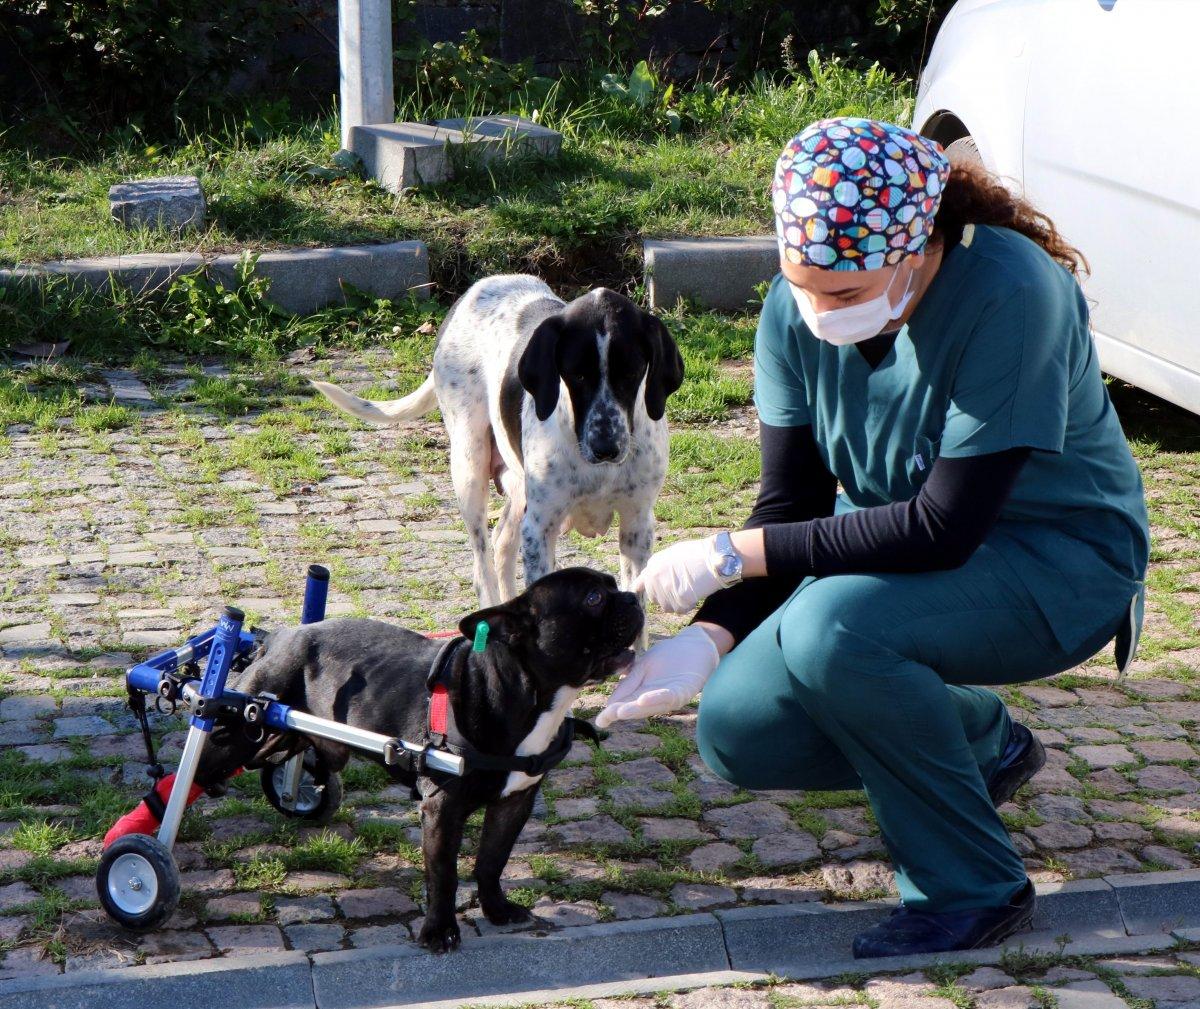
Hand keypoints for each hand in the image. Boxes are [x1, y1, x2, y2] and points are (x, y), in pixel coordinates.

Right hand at [595, 625, 721, 727]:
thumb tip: (609, 703)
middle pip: (637, 708)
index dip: (612, 713)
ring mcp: (671, 696)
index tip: (599, 721)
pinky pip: (670, 696)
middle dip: (622, 712)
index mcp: (644, 694)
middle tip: (606, 716)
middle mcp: (657, 699)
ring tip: (621, 711)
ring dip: (637, 709)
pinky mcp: (684, 689)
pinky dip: (657, 698)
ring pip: (652, 705)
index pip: (625, 704)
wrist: (695, 644)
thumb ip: (628, 683)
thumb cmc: (668, 657)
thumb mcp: (642, 668)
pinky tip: (644, 697)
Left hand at [632, 536, 719, 612]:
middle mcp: (655, 579)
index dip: (642, 589)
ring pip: (666, 607)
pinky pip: (679, 610)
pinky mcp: (679, 599)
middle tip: (680, 589)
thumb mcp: (672, 554)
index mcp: (653, 566)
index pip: (640, 584)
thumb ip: (659, 567)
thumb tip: (652, 577)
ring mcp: (666, 590)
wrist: (713, 557)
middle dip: (665, 596)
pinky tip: (694, 596)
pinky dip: (687, 607)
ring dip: (676, 603)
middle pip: (654, 598)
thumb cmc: (697, 553)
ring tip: (688, 592)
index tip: (640, 594)